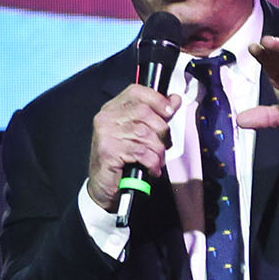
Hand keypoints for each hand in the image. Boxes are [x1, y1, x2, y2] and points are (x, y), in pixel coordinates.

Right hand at [87, 83, 175, 210]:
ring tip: (157, 160)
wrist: (103, 187)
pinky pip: (141, 152)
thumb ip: (155, 115)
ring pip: (145, 133)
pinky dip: (152, 162)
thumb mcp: (138, 134)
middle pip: (144, 112)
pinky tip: (152, 168)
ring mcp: (105, 134)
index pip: (136, 92)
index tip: (169, 110)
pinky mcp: (108, 151)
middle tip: (163, 145)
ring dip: (157, 150)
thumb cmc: (122, 159)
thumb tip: (174, 99)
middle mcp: (106, 118)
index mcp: (112, 109)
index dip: (156, 99)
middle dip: (161, 131)